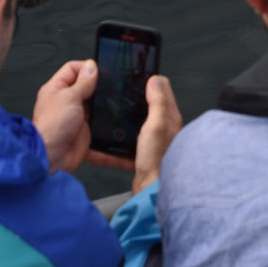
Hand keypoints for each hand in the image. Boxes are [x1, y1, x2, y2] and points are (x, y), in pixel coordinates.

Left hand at [33, 59, 97, 172]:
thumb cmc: (52, 127)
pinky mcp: (84, 125)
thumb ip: (83, 82)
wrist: (54, 155)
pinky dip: (102, 113)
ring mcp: (74, 113)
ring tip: (104, 100)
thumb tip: (91, 67)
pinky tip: (105, 112)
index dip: (86, 67)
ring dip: (99, 99)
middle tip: (104, 85)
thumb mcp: (69, 97)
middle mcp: (64, 99)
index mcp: (55, 88)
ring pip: (92, 99)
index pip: (72, 68)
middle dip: (96, 84)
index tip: (100, 70)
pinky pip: (96, 115)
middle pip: (84, 83)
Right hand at [87, 75, 181, 194]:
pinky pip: (122, 151)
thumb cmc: (160, 160)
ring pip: (132, 130)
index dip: (150, 81)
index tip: (138, 74)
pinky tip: (98, 150)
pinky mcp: (141, 159)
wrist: (154, 192)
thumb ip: (157, 101)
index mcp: (169, 117)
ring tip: (105, 122)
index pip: (162, 91)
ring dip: (118, 127)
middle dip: (130, 104)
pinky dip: (110, 151)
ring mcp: (151, 145)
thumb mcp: (157, 124)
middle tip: (117, 96)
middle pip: (145, 110)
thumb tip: (156, 79)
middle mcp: (162, 130)